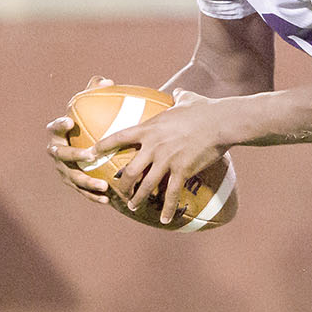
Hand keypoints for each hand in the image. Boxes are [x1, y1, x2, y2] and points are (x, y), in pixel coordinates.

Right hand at [46, 75, 116, 202]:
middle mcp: (56, 152)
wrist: (85, 147)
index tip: (70, 122)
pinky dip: (93, 196)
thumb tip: (107, 82)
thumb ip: (96, 92)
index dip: (59, 125)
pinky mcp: (72, 183)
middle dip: (74, 156)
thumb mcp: (91, 107)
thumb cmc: (89, 123)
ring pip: (72, 177)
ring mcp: (63, 169)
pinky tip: (107, 199)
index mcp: (58, 133)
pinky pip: (82, 191)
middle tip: (91, 156)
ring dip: (86, 182)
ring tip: (103, 185)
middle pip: (61, 155)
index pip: (54, 127)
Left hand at [100, 90, 226, 224]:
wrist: (220, 122)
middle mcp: (153, 146)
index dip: (102, 146)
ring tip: (134, 206)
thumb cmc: (205, 108)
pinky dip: (167, 208)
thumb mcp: (186, 98)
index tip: (90, 153)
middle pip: (129, 170)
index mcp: (149, 128)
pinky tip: (164, 219)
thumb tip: (176, 92)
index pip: (118, 137)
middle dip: (121, 185)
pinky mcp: (182, 170)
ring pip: (146, 185)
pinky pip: (172, 194)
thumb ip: (177, 96)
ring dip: (138, 199)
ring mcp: (167, 160)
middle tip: (119, 192)